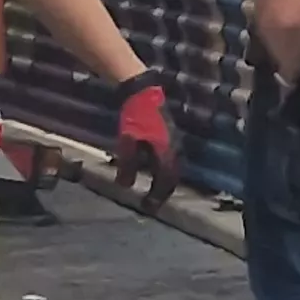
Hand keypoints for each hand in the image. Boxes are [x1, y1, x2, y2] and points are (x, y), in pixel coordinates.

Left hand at [110, 75, 179, 209]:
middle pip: (171, 176)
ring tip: (154, 189)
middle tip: (153, 202)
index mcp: (166, 153)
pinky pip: (169, 158)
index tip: (148, 207)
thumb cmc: (135, 117)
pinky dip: (162, 168)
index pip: (166, 181)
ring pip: (171, 167)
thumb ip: (127, 165)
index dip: (157, 196)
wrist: (143, 92)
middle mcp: (175, 149)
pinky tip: (152, 169)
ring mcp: (174, 141)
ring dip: (163, 180)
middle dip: (163, 191)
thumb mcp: (128, 142)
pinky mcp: (170, 135)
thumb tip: (125, 186)